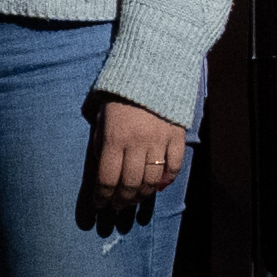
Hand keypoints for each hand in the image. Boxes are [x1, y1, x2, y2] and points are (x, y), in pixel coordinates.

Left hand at [86, 90, 186, 220]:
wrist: (151, 70)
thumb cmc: (119, 97)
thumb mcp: (100, 118)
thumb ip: (100, 144)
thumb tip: (104, 172)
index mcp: (113, 138)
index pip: (106, 179)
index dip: (102, 197)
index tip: (100, 204)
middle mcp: (137, 143)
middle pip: (129, 184)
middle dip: (122, 201)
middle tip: (118, 206)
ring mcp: (159, 140)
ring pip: (151, 180)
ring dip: (142, 195)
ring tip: (135, 199)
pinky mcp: (177, 136)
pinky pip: (174, 166)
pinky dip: (166, 180)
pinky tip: (158, 187)